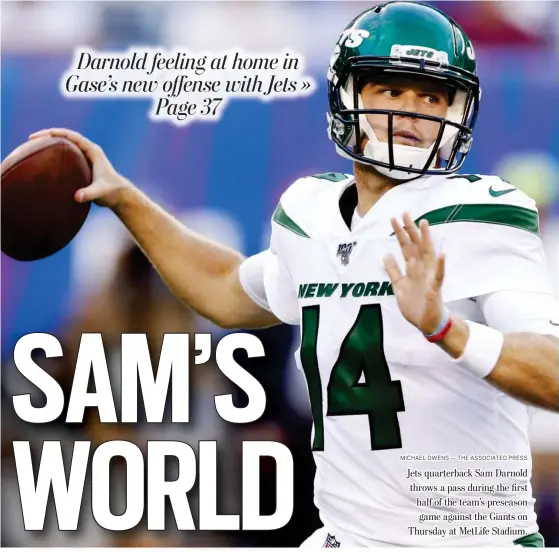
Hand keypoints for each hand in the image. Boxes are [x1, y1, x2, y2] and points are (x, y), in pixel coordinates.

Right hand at [29, 128, 131, 209]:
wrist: (121, 196)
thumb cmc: (112, 192)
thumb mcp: (100, 192)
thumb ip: (89, 194)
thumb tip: (77, 197)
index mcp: (93, 151)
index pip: (72, 136)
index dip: (56, 133)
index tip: (41, 135)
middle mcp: (89, 151)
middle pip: (66, 137)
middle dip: (48, 136)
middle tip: (31, 139)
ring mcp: (85, 157)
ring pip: (65, 146)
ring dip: (50, 144)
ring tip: (32, 147)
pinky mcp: (83, 165)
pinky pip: (66, 156)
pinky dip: (54, 155)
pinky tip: (42, 161)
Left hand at [383, 213, 445, 334]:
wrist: (426, 323)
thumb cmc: (414, 304)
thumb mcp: (398, 286)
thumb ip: (393, 271)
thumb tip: (386, 255)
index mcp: (413, 268)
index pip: (406, 247)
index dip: (400, 233)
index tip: (394, 219)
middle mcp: (422, 269)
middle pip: (416, 246)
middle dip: (410, 230)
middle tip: (405, 213)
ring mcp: (429, 277)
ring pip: (428, 255)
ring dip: (426, 239)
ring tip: (424, 224)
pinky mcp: (435, 289)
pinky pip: (439, 276)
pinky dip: (440, 265)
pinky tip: (441, 254)